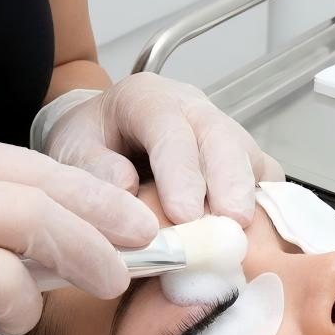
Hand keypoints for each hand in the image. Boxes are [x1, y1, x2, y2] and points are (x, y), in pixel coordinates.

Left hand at [44, 73, 285, 225]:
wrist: (103, 132)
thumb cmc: (90, 141)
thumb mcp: (72, 149)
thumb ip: (93, 167)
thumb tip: (128, 187)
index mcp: (147, 98)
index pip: (170, 130)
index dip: (181, 173)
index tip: (184, 216)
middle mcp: (192, 108)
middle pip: (222, 138)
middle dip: (230, 183)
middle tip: (232, 225)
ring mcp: (221, 130)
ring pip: (248, 156)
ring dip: (249, 197)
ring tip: (244, 235)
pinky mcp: (238, 157)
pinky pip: (262, 175)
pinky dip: (262, 203)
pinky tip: (255, 233)